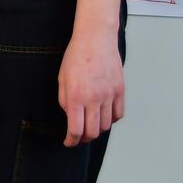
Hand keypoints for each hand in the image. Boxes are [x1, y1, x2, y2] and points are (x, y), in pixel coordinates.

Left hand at [57, 24, 124, 146]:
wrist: (95, 40)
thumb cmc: (76, 57)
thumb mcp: (62, 79)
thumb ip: (65, 101)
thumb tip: (70, 118)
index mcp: (76, 96)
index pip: (76, 129)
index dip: (71, 140)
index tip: (68, 142)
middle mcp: (94, 99)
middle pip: (93, 132)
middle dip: (84, 138)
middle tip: (79, 137)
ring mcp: (109, 95)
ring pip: (107, 125)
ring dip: (98, 129)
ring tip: (90, 125)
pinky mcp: (120, 91)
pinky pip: (118, 114)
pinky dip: (111, 119)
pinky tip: (104, 116)